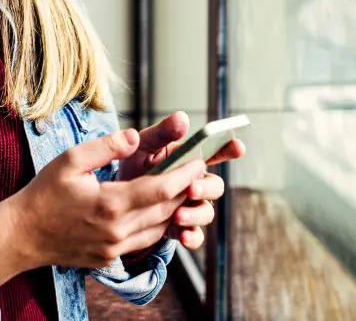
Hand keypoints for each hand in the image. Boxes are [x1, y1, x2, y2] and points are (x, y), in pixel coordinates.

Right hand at [8, 128, 207, 269]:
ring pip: (159, 228)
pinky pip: (145, 241)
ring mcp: (115, 249)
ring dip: (175, 208)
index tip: (198, 162)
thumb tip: (135, 136)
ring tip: (184, 188)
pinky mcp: (110, 258)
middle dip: (185, 190)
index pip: (161, 189)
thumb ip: (106, 146)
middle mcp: (117, 231)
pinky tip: (160, 210)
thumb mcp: (70, 160)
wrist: (23, 235)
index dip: (184, 175)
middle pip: (166, 209)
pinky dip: (158, 225)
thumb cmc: (44, 194)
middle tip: (198, 171)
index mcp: (110, 203)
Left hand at [115, 112, 245, 249]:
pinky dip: (192, 236)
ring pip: (207, 212)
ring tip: (178, 215)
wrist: (117, 196)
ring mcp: (191, 206)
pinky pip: (196, 235)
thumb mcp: (144, 145)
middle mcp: (196, 182)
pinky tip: (182, 236)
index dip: (229, 148)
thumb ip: (162, 132)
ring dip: (196, 214)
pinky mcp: (182, 227)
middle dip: (206, 188)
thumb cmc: (135, 163)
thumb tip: (182, 118)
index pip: (216, 152)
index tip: (238, 146)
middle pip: (215, 186)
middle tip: (190, 188)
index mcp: (190, 159)